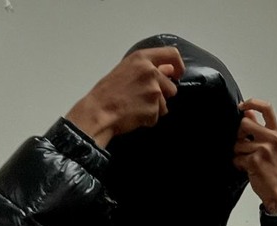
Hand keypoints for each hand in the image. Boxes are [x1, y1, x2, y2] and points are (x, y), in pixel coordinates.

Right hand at [65, 47, 184, 147]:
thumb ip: (148, 68)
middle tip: (142, 100)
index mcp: (142, 59)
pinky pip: (156, 117)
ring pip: (165, 105)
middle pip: (171, 87)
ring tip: (135, 108)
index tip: (177, 73)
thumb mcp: (125, 71)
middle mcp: (151, 73)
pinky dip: (147, 120)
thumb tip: (169, 70)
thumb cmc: (106, 93)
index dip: (178, 65)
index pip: (171, 54)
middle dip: (162, 96)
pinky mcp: (154, 109)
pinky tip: (133, 116)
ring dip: (154, 109)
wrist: (99, 112)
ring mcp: (154, 91)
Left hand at [234, 99, 276, 214]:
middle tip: (242, 147)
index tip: (241, 106)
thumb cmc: (271, 168)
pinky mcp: (255, 161)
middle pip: (244, 123)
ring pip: (237, 143)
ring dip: (237, 154)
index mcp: (275, 132)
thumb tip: (247, 112)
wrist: (276, 190)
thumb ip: (258, 128)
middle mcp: (272, 138)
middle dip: (237, 136)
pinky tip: (246, 169)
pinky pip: (236, 158)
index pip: (266, 108)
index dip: (252, 102)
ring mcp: (264, 149)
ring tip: (246, 161)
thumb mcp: (269, 145)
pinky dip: (237, 164)